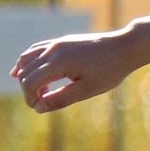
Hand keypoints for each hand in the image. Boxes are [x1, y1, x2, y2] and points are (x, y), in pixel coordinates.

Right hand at [12, 27, 138, 113]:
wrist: (125, 47)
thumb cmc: (109, 71)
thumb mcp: (86, 90)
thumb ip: (60, 99)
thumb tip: (37, 108)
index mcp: (59, 62)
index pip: (30, 82)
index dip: (30, 98)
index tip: (39, 108)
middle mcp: (53, 49)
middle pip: (26, 71)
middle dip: (29, 89)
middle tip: (43, 103)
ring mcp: (56, 43)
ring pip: (27, 58)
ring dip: (26, 75)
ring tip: (37, 91)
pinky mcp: (61, 41)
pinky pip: (36, 50)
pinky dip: (28, 62)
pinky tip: (24, 70)